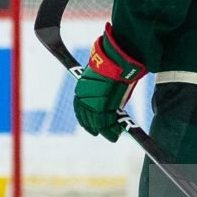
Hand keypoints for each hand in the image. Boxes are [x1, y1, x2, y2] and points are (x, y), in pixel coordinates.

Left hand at [71, 27, 142, 141]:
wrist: (115, 60)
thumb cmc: (110, 66)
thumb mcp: (101, 78)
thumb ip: (100, 91)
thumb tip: (106, 101)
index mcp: (81, 90)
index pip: (80, 109)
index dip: (85, 120)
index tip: (91, 128)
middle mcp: (83, 97)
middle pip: (87, 117)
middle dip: (94, 127)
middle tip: (100, 133)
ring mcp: (92, 102)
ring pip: (97, 122)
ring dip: (105, 131)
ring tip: (113, 136)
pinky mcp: (103, 105)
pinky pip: (106, 122)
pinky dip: (111, 129)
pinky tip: (116, 133)